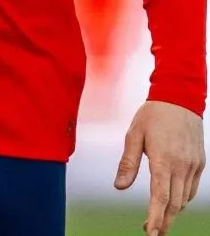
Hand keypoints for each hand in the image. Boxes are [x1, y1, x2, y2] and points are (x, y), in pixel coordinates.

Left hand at [114, 100, 205, 235]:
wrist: (179, 97)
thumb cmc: (153, 114)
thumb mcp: (134, 134)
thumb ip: (128, 163)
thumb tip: (119, 187)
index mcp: (163, 159)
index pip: (160, 197)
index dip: (156, 217)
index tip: (150, 232)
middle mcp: (181, 165)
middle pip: (175, 204)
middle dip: (164, 221)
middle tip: (152, 232)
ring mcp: (193, 165)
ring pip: (185, 198)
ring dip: (173, 212)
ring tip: (159, 219)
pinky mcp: (199, 162)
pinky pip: (192, 188)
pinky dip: (183, 198)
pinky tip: (173, 201)